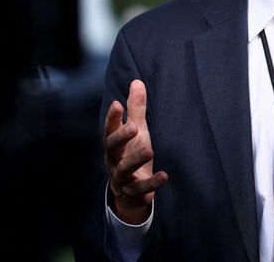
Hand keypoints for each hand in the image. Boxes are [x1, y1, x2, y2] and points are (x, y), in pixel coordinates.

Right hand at [103, 80, 167, 223]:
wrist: (130, 191)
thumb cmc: (132, 153)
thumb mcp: (136, 131)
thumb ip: (136, 109)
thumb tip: (137, 82)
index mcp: (113, 143)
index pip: (109, 128)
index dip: (112, 117)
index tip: (117, 104)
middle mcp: (114, 159)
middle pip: (112, 147)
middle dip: (121, 136)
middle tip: (133, 126)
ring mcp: (122, 177)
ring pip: (124, 168)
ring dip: (136, 159)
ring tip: (149, 150)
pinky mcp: (134, 192)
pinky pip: (141, 188)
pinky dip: (152, 183)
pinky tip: (164, 176)